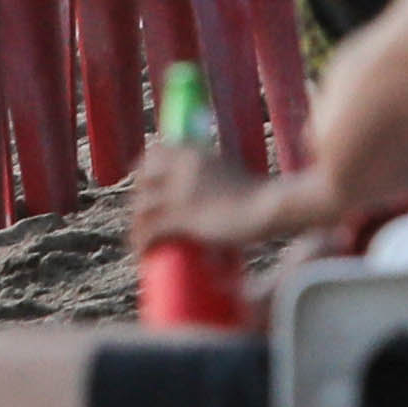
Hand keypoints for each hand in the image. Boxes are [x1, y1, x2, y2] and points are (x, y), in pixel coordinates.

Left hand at [126, 135, 288, 259]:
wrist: (270, 207)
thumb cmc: (258, 195)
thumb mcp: (227, 172)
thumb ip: (209, 174)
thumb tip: (200, 191)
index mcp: (192, 152)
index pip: (154, 154)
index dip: (144, 171)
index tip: (144, 187)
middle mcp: (181, 167)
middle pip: (142, 181)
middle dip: (138, 201)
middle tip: (143, 221)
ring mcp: (180, 192)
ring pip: (142, 208)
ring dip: (137, 227)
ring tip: (141, 244)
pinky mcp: (184, 217)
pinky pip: (152, 230)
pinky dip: (144, 243)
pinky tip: (146, 254)